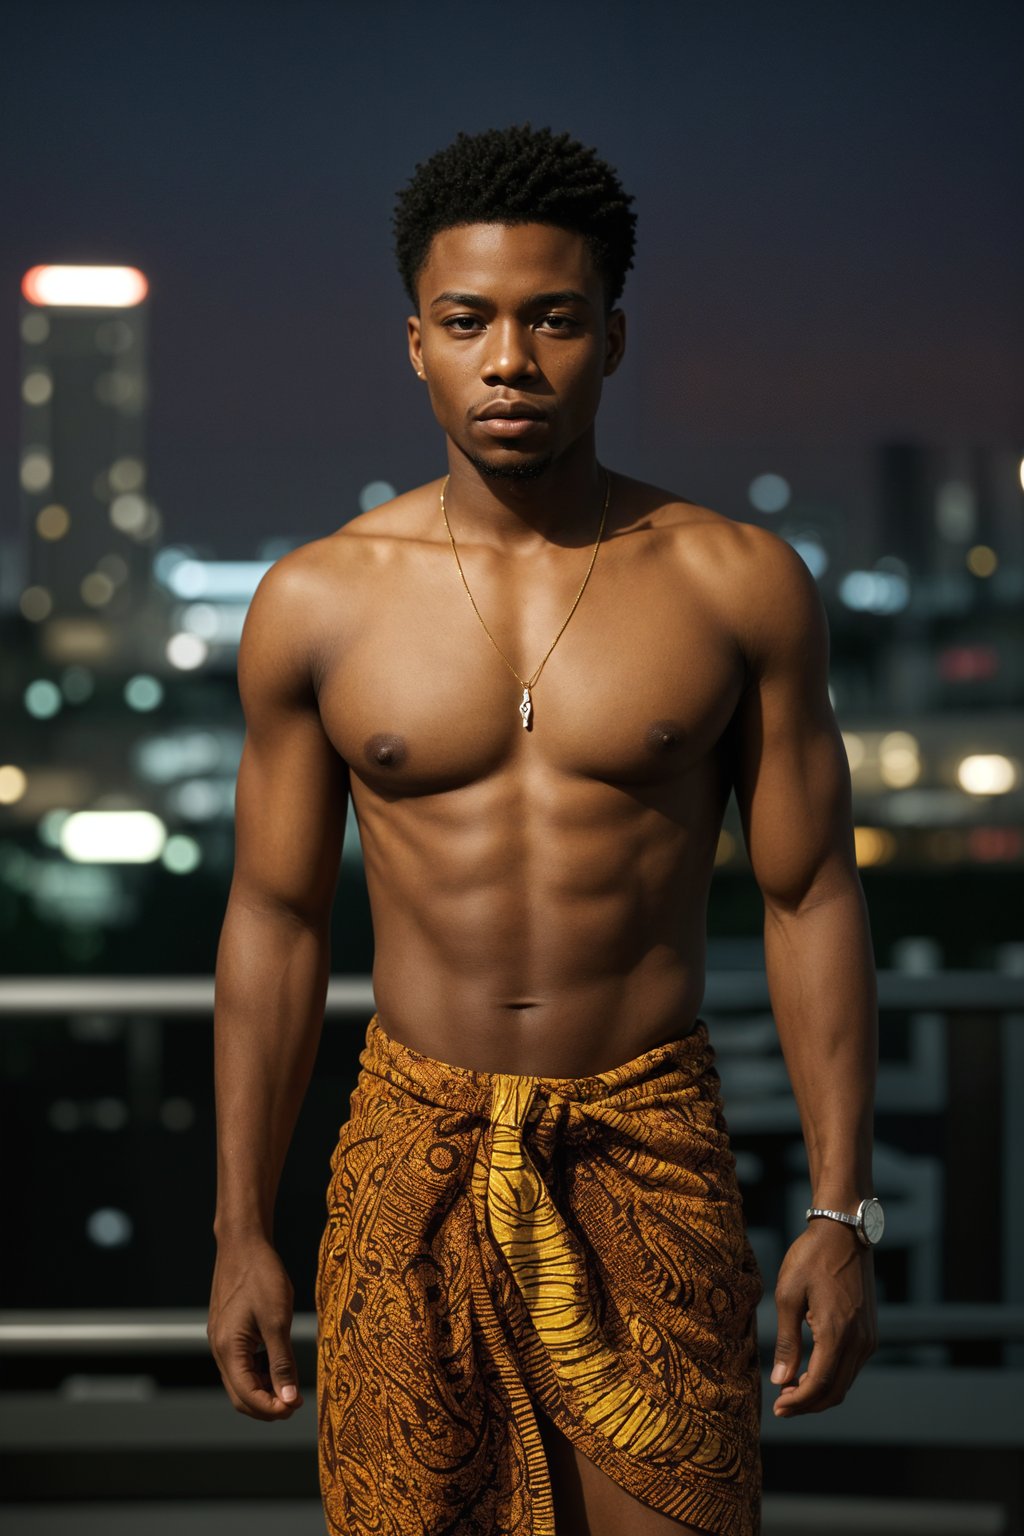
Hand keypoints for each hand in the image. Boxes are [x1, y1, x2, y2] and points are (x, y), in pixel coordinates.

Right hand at [207, 1235, 303, 1419]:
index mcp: (227, 1349)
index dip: (272, 1409)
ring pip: (239, 1380)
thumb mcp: (277, 1320)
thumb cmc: (261, 1276)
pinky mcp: (226, 1330)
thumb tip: (289, 1400)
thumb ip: (282, 1362)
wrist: (243, 1242)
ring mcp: (220, 1339)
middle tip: (295, 1404)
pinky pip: (239, 1363)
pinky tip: (277, 1363)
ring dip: (263, 1390)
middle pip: (239, 1396)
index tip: (297, 1408)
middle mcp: (218, 1349)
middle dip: (267, 1406)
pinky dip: (258, 1372)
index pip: (247, 1397)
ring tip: (290, 1386)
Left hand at [771, 1220, 876, 1416]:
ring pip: (846, 1382)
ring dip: (820, 1392)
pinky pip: (852, 1366)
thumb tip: (781, 1380)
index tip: (777, 1409)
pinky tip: (810, 1369)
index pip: (819, 1385)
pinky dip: (832, 1377)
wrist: (844, 1232)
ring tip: (791, 1388)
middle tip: (782, 1404)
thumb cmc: (811, 1258)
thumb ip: (787, 1341)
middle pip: (836, 1392)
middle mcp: (860, 1341)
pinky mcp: (870, 1332)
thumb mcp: (788, 1295)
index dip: (798, 1402)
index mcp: (837, 1333)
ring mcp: (869, 1338)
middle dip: (808, 1404)